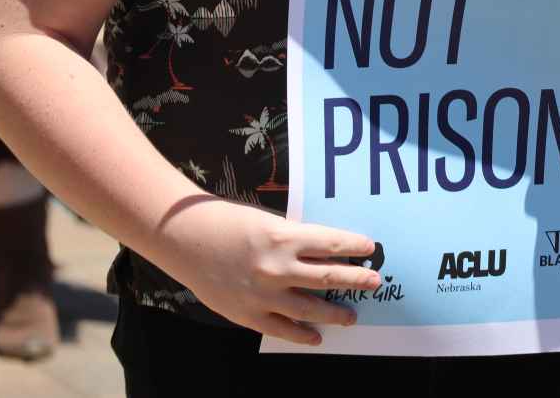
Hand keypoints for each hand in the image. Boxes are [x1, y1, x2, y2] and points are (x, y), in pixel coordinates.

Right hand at [162, 197, 381, 345]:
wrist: (184, 238)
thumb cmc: (227, 222)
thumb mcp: (267, 222)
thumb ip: (294, 240)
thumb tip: (325, 254)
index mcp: (284, 236)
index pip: (332, 243)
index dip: (354, 246)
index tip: (370, 248)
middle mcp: (278, 267)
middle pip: (329, 276)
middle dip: (356, 279)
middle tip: (374, 282)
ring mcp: (263, 294)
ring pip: (311, 308)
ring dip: (335, 313)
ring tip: (352, 315)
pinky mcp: (248, 313)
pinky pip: (283, 329)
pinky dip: (303, 334)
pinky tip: (317, 337)